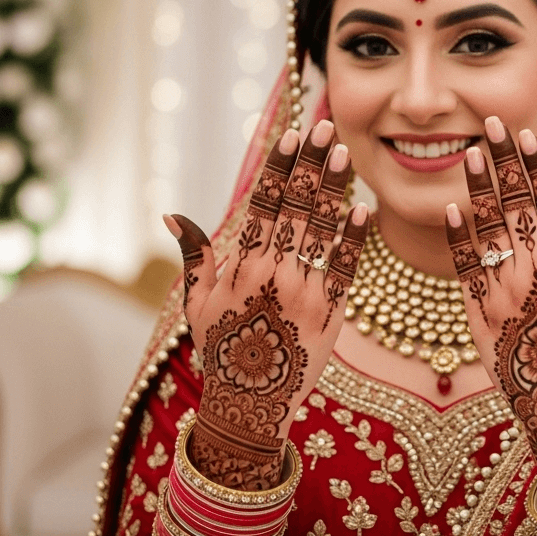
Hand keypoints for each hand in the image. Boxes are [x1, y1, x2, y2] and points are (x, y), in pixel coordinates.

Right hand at [164, 120, 368, 489]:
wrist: (249, 407)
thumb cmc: (220, 351)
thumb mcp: (196, 304)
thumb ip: (193, 255)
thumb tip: (172, 213)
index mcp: (240, 267)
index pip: (261, 204)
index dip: (279, 168)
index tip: (293, 136)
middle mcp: (272, 274)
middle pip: (294, 208)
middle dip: (311, 165)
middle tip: (327, 128)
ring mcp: (303, 293)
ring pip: (321, 231)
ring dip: (334, 189)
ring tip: (344, 154)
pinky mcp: (330, 314)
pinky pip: (345, 271)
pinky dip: (354, 240)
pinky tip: (364, 211)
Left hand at [445, 116, 536, 516]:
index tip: (526, 135)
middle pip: (519, 207)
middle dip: (503, 162)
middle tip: (489, 124)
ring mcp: (507, 295)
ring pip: (491, 231)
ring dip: (479, 189)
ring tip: (469, 153)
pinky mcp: (481, 316)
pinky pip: (467, 271)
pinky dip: (459, 239)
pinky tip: (451, 209)